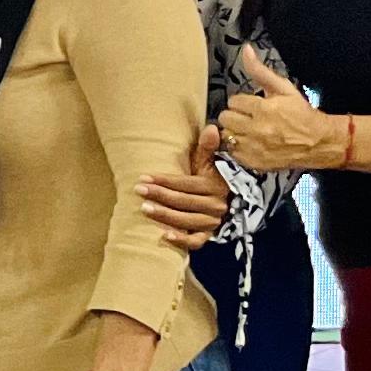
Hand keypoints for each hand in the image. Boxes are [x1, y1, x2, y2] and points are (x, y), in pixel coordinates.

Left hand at [135, 124, 228, 251]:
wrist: (232, 201)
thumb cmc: (212, 178)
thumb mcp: (209, 163)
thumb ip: (207, 148)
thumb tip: (210, 128)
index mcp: (215, 185)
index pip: (186, 184)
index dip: (165, 180)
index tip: (144, 177)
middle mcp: (216, 205)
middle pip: (185, 201)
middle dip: (160, 195)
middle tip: (139, 190)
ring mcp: (213, 222)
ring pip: (188, 221)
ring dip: (165, 216)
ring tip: (144, 209)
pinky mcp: (210, 236)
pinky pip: (197, 242)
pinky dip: (182, 241)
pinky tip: (165, 236)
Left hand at [217, 49, 338, 174]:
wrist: (319, 142)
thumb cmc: (302, 114)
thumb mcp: (283, 88)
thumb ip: (260, 70)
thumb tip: (246, 50)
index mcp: (264, 108)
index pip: (234, 101)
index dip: (243, 102)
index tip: (253, 106)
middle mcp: (257, 129)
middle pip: (226, 118)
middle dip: (236, 116)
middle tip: (250, 118)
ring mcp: (254, 148)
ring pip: (227, 135)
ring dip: (235, 132)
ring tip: (250, 131)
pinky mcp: (254, 162)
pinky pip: (233, 152)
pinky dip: (239, 148)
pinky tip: (252, 143)